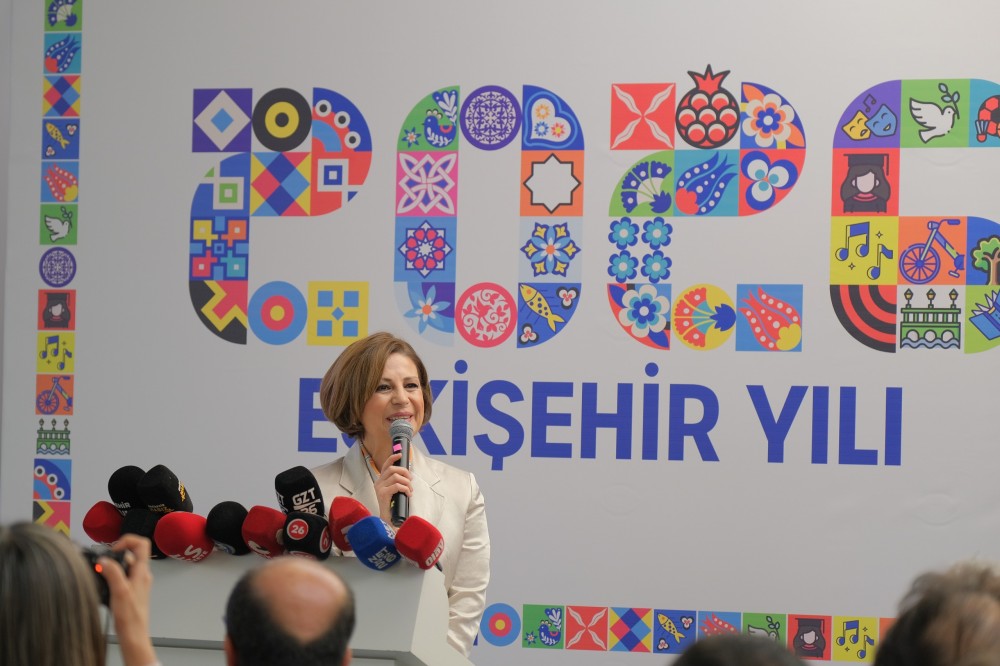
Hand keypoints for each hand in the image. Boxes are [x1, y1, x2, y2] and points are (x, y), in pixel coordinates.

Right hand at [100, 533, 157, 665]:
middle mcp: (141, 575)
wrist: (133, 634)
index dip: (128, 540)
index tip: (113, 548)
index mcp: (142, 571)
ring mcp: (136, 583)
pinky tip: (104, 587)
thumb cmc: (130, 616)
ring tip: (101, 576)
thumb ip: (113, 573)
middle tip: (102, 564)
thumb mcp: (119, 591)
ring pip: (124, 567)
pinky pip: (121, 578)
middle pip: (130, 555)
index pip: (142, 544)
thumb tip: (104, 559)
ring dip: (111, 568)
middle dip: (114, 556)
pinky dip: (111, 578)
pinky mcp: (130, 591)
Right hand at [374, 451, 411, 524]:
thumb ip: (398, 482)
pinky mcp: (383, 494)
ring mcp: (379, 488)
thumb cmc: (393, 505)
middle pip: (393, 469)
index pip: (386, 465)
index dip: (393, 458)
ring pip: (396, 477)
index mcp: (380, 480)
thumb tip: (408, 474)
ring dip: (407, 482)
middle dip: (405, 472)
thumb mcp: (395, 491)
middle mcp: (378, 482)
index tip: (400, 455)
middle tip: (411, 480)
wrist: (388, 519)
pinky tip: (408, 494)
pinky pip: (397, 486)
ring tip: (410, 490)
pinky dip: (405, 488)